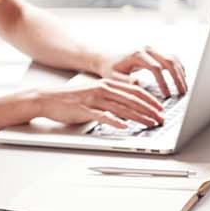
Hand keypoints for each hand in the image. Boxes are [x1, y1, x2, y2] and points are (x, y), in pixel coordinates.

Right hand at [33, 75, 166, 129]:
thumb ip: (110, 98)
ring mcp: (94, 100)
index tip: (160, 108)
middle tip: (161, 119)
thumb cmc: (71, 99)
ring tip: (150, 124)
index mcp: (107, 84)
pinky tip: (124, 127)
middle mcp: (103, 89)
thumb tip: (127, 108)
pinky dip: (115, 121)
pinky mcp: (85, 110)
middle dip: (149, 110)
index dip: (150, 99)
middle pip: (132, 99)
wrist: (48, 99)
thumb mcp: (95, 93)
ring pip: (122, 108)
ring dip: (138, 117)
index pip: (134, 90)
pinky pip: (103, 116)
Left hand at [101, 45, 187, 99]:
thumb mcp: (113, 77)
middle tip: (182, 92)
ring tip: (184, 88)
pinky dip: (178, 68)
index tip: (166, 95)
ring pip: (173, 58)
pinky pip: (171, 58)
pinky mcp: (155, 52)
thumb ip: (125, 81)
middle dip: (177, 78)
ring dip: (180, 73)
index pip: (156, 68)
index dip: (163, 82)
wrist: (106, 57)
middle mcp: (147, 49)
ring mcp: (152, 49)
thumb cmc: (109, 68)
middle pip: (169, 61)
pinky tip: (181, 79)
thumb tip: (138, 85)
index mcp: (137, 54)